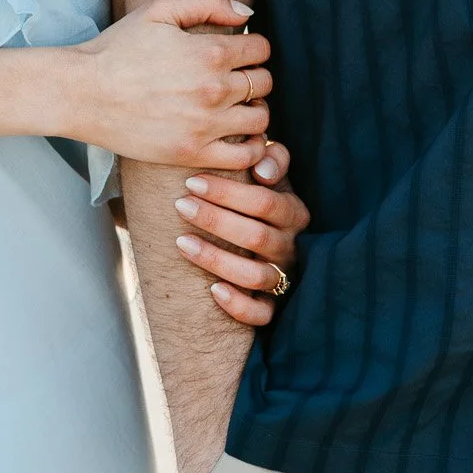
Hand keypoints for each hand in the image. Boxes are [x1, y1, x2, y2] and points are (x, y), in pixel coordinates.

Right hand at [71, 0, 271, 168]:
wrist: (84, 93)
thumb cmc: (119, 48)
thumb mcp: (159, 8)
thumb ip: (207, 1)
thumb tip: (246, 14)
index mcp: (210, 52)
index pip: (262, 50)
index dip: (253, 47)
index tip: (238, 53)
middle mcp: (214, 89)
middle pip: (265, 83)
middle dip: (254, 76)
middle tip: (235, 78)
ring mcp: (205, 125)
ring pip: (261, 119)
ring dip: (254, 109)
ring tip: (235, 106)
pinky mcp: (193, 153)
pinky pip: (245, 157)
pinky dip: (251, 148)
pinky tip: (236, 136)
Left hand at [173, 140, 309, 325]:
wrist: (260, 233)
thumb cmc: (258, 197)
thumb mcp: (268, 173)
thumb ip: (271, 158)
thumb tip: (263, 169)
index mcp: (292, 212)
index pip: (265, 202)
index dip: (229, 192)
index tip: (192, 181)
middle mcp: (290, 245)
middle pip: (256, 237)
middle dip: (215, 219)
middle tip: (180, 204)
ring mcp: (282, 277)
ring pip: (256, 275)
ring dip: (217, 259)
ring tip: (182, 242)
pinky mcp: (272, 305)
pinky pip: (261, 314)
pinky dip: (239, 305)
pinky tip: (213, 291)